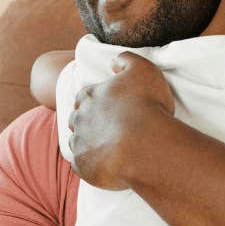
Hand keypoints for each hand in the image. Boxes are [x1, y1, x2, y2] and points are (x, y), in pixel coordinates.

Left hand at [67, 51, 174, 188]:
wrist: (146, 145)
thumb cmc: (148, 106)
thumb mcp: (144, 70)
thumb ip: (127, 60)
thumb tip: (114, 62)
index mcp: (91, 96)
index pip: (84, 96)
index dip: (94, 101)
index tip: (105, 107)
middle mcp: (80, 118)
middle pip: (76, 119)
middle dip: (87, 122)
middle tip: (107, 129)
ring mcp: (80, 143)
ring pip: (77, 142)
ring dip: (88, 144)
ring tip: (107, 149)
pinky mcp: (83, 166)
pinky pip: (81, 166)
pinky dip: (90, 165)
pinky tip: (106, 166)